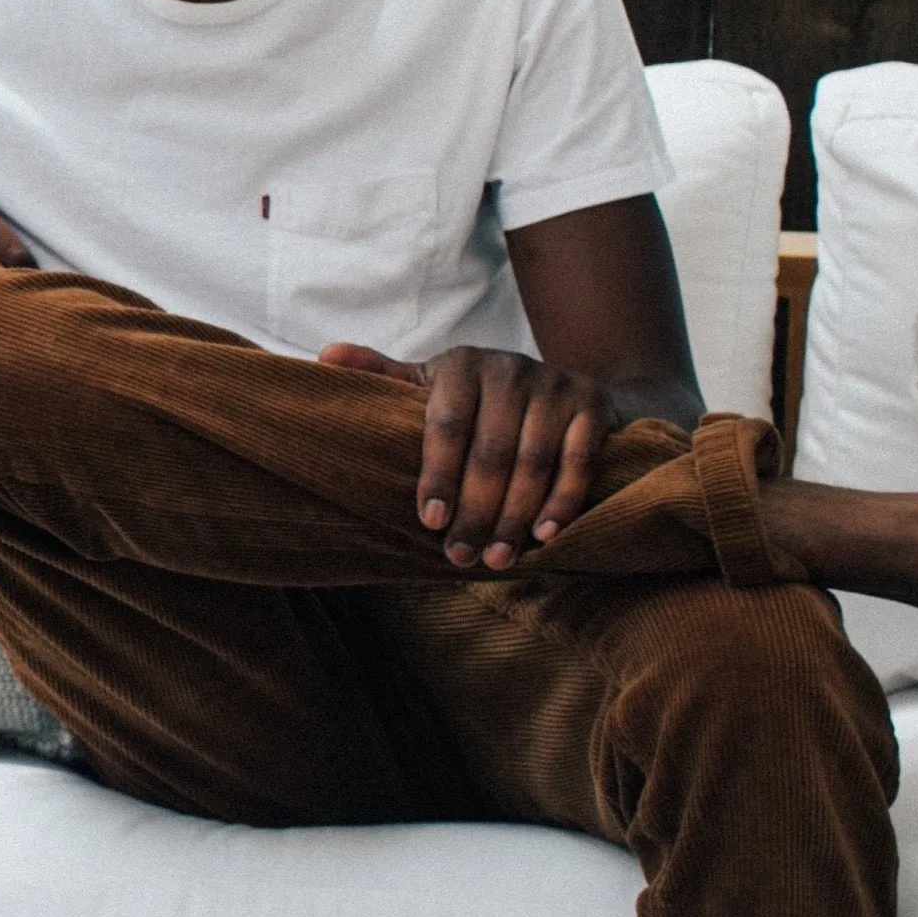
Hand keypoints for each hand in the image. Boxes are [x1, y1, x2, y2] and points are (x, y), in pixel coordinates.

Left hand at [319, 342, 619, 571]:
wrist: (562, 383)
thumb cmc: (478, 396)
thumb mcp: (431, 381)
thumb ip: (383, 374)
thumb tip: (325, 357)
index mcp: (460, 365)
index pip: (446, 426)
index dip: (438, 475)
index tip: (430, 522)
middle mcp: (509, 369)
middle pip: (490, 452)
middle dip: (475, 510)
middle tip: (460, 557)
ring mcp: (554, 385)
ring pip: (533, 462)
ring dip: (515, 516)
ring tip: (496, 559)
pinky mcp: (592, 405)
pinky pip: (579, 461)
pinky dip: (563, 502)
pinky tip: (544, 536)